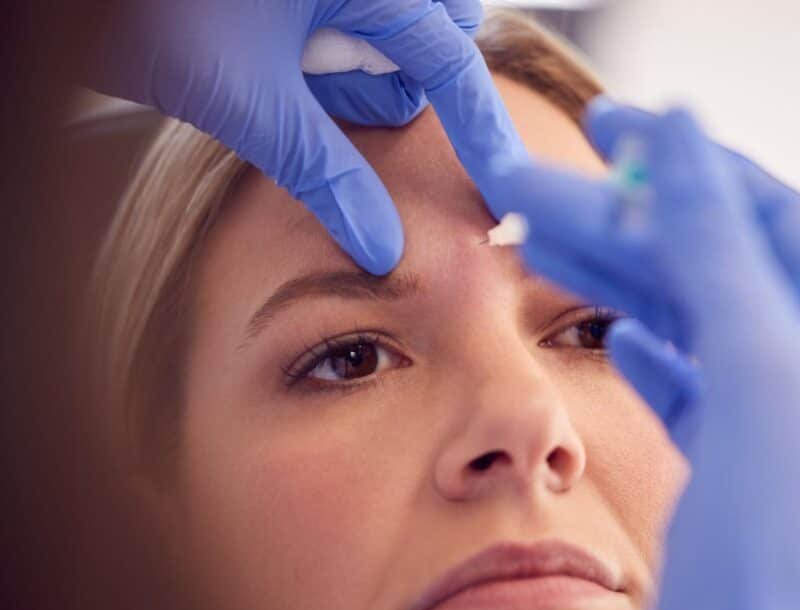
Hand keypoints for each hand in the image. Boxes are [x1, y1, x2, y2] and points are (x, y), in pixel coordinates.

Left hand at [91, 0, 526, 274]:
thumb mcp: (246, 101)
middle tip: (363, 119)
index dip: (479, 129)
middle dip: (406, 81)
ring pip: (384, 22)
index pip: (449, 59)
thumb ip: (324, 173)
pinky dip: (330, 49)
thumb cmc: (145, 11)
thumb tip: (381, 244)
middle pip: (426, 32)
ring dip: (359, 68)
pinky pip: (346, 14)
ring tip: (300, 86)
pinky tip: (288, 67)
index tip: (501, 183)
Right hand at [489, 98, 799, 609]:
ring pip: (682, 316)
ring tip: (538, 240)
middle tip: (535, 186)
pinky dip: (642, 348)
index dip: (683, 164)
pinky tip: (613, 334)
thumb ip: (714, 243)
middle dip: (620, 221)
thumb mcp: (757, 358)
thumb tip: (682, 136)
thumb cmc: (785, 526)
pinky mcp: (725, 458)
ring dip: (612, 275)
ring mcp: (767, 413)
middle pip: (705, 261)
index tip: (609, 127)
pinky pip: (682, 380)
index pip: (762, 212)